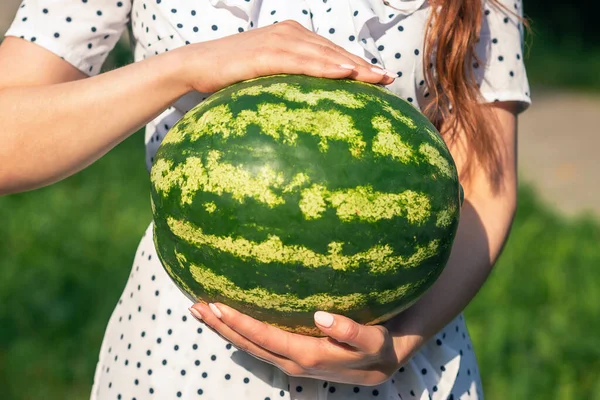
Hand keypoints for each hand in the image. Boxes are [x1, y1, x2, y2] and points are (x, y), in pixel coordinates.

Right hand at [178, 20, 395, 92]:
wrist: (196, 65)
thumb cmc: (232, 73)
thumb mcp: (265, 73)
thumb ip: (288, 79)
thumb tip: (305, 103)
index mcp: (292, 36)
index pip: (331, 51)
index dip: (356, 63)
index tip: (379, 76)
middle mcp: (289, 34)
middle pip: (333, 51)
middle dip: (363, 65)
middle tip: (388, 78)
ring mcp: (279, 41)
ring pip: (324, 54)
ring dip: (352, 66)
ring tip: (376, 77)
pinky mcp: (266, 53)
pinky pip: (302, 62)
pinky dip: (325, 67)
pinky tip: (345, 73)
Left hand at [189, 302, 422, 385]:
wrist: (385, 363)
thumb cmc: (380, 347)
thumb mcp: (375, 341)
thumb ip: (352, 332)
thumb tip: (321, 318)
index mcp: (308, 357)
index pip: (265, 338)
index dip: (240, 323)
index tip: (216, 305)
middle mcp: (292, 362)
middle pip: (248, 344)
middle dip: (220, 327)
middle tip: (194, 306)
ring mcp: (290, 362)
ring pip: (249, 347)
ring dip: (224, 330)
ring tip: (200, 311)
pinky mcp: (292, 356)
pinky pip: (259, 345)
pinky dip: (239, 333)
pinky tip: (228, 320)